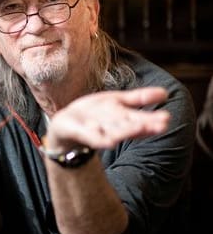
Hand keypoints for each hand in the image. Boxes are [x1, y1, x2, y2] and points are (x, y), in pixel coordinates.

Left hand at [46, 86, 170, 150]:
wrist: (66, 123)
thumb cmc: (95, 113)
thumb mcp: (117, 101)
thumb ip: (139, 98)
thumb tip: (166, 92)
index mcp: (122, 118)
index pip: (140, 119)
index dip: (152, 119)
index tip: (167, 118)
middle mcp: (113, 127)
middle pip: (130, 127)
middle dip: (144, 126)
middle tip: (162, 125)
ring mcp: (98, 131)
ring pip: (115, 133)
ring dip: (127, 131)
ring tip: (140, 128)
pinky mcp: (83, 134)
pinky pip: (92, 138)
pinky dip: (100, 138)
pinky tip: (109, 141)